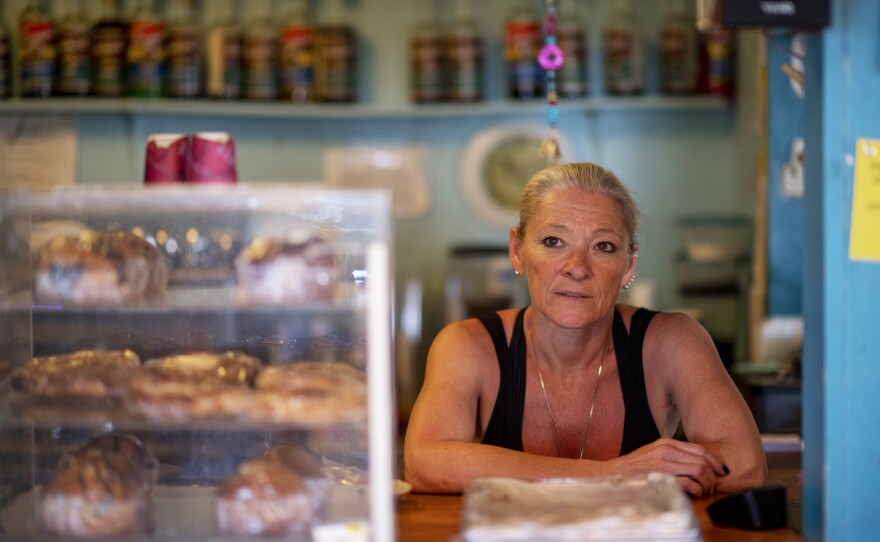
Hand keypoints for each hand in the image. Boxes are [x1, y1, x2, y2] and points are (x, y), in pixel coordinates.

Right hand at [610, 438, 726, 496]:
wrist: (611, 474)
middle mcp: (667, 450)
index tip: (720, 471)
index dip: (715, 461)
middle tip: (712, 486)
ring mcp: (664, 464)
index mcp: (666, 443)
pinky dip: (697, 490)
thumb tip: (693, 463)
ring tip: (704, 492)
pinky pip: (689, 483)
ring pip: (699, 471)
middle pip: (703, 461)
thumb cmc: (632, 468)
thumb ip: (671, 455)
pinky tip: (694, 494)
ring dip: (706, 484)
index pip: (700, 449)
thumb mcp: (653, 454)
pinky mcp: (661, 477)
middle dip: (712, 476)